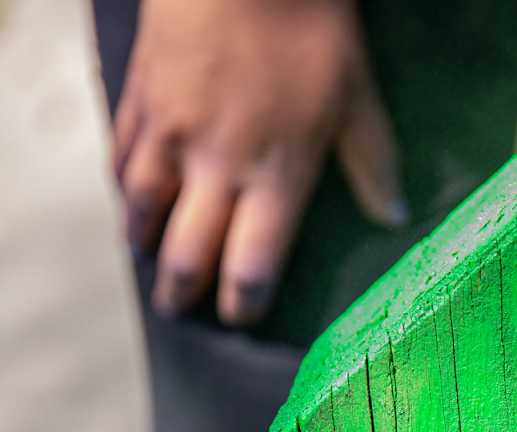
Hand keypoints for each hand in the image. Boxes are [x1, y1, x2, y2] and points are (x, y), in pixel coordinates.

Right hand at [113, 0, 406, 325]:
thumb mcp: (357, 95)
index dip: (245, 302)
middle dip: (183, 291)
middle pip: (188, 253)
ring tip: (147, 265)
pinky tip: (127, 202)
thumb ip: (372, 162)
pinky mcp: (141, 99)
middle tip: (181, 310)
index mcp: (277, 176)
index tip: (243, 318)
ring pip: (144, 210)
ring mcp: (170, 134)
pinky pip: (123, 157)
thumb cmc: (310, 26)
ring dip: (145, 245)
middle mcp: (218, 167)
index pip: (254, 265)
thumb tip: (393, 216)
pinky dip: (124, 188)